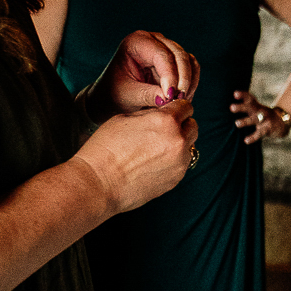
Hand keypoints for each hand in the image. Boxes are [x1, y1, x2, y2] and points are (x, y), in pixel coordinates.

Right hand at [73, 98, 196, 212]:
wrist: (98, 184)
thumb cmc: (106, 149)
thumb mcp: (125, 118)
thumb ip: (151, 113)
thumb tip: (164, 112)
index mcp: (166, 121)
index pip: (186, 106)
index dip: (176, 107)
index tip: (168, 112)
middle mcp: (178, 140)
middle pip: (192, 125)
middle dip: (181, 124)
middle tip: (163, 130)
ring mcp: (179, 162)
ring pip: (189, 146)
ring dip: (179, 143)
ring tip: (156, 148)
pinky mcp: (176, 179)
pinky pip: (182, 163)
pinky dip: (173, 160)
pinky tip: (153, 162)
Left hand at [98, 30, 199, 115]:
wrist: (112, 97)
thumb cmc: (114, 94)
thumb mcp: (128, 95)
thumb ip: (148, 94)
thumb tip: (170, 98)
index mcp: (137, 41)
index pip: (162, 55)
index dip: (170, 75)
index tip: (171, 96)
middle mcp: (154, 40)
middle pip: (179, 55)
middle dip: (182, 79)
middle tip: (179, 100)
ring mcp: (166, 48)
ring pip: (189, 61)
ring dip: (189, 82)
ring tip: (181, 101)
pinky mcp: (175, 61)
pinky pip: (191, 69)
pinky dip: (190, 84)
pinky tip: (183, 99)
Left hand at [231, 90, 290, 142]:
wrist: (282, 122)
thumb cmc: (263, 115)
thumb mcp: (256, 109)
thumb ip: (245, 106)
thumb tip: (228, 105)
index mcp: (256, 106)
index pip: (249, 98)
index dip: (243, 95)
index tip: (235, 94)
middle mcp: (260, 111)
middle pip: (251, 107)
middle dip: (241, 107)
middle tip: (231, 107)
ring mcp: (265, 119)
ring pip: (254, 120)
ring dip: (246, 121)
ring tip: (237, 123)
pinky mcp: (268, 129)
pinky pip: (259, 133)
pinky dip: (253, 137)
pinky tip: (246, 141)